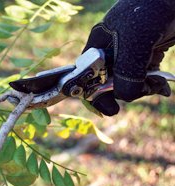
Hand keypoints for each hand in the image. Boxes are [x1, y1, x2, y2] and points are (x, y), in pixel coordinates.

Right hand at [83, 0, 174, 115]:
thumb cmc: (151, 13)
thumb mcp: (134, 42)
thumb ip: (125, 71)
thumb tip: (124, 96)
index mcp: (98, 46)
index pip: (87, 76)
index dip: (95, 93)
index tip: (110, 108)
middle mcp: (110, 53)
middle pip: (108, 83)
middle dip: (124, 92)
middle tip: (143, 91)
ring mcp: (128, 56)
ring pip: (127, 83)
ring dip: (143, 90)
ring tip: (158, 85)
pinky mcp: (146, 57)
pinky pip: (144, 78)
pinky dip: (153, 86)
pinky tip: (162, 87)